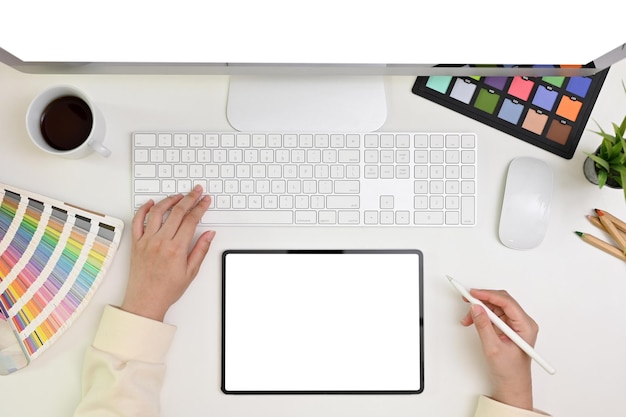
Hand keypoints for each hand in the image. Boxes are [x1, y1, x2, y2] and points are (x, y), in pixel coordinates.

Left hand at [121, 185, 214, 321]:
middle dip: (190, 198)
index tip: (206, 201)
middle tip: (197, 191)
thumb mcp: (191, 272)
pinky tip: (151, 203)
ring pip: (158, 211)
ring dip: (170, 200)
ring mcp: (147, 241)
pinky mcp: (137, 243)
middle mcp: (161, 241)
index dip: (201, 207)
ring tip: (179, 195)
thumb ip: (201, 249)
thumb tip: (209, 234)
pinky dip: (144, 209)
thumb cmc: (167, 289)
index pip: (191, 220)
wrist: (145, 301)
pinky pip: (138, 221)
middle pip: (177, 211)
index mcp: (176, 248)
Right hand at [460, 289, 537, 410]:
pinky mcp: (507, 327)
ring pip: (495, 307)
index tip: (473, 293)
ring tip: (467, 319)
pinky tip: (472, 321)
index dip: (488, 295)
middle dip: (482, 300)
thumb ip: (483, 326)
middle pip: (501, 301)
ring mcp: (515, 325)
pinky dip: (481, 316)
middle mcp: (522, 322)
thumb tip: (476, 308)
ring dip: (480, 310)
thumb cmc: (510, 371)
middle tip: (467, 299)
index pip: (507, 302)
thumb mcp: (493, 348)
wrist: (512, 385)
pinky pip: (493, 315)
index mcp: (525, 326)